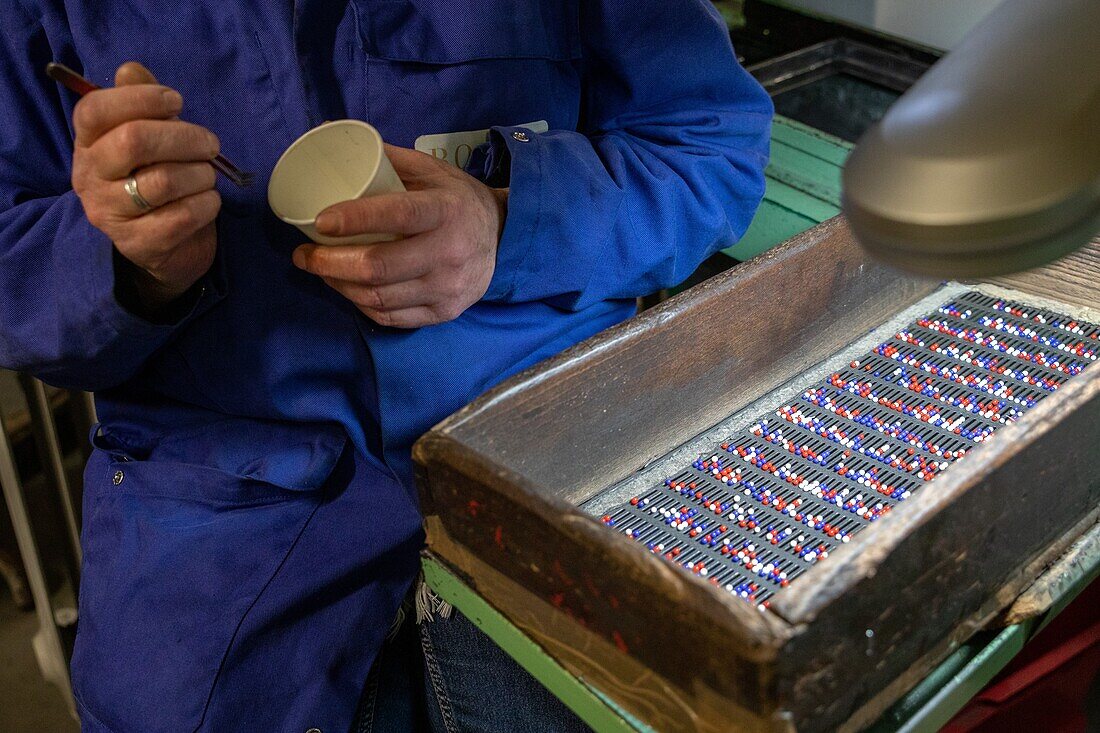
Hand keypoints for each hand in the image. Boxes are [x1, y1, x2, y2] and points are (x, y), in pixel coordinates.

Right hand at [71, 62, 221, 309]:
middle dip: (185, 137)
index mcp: (87, 143)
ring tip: (208, 175)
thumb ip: (140, 102)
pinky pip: (182, 217)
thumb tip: (132, 70)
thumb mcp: (149, 136)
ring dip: (200, 173)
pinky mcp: (138, 244)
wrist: (164, 247)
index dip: (141, 99)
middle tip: (210, 143)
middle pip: (134, 140)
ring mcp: (110, 214)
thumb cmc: (157, 177)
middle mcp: (89, 177)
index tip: (176, 102)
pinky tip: (209, 200)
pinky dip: (206, 204)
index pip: (95, 109)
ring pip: (163, 181)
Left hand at [292, 145, 506, 327]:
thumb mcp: (433, 171)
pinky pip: (391, 317)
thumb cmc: (457, 200)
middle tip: (304, 254)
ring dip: (339, 285)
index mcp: (446, 210)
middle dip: (329, 263)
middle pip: (379, 268)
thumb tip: (337, 147)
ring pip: (379, 297)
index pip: (398, 215)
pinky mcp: (444, 312)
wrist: (503, 240)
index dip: (355, 219)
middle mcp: (449, 253)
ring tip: (319, 270)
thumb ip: (391, 162)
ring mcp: (447, 288)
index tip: (320, 221)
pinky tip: (347, 290)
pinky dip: (361, 304)